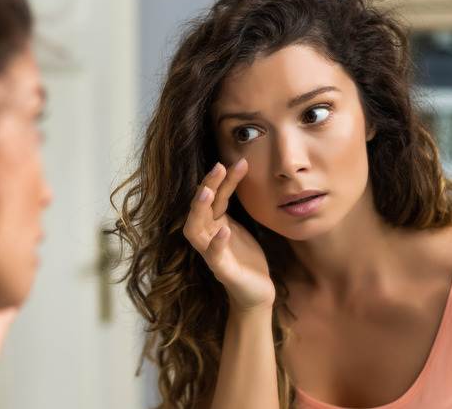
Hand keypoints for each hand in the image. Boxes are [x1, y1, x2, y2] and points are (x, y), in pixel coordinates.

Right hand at [183, 159, 274, 311]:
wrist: (256, 291)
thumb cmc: (245, 257)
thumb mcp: (239, 226)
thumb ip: (231, 206)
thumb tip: (235, 173)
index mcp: (213, 223)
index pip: (214, 196)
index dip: (223, 179)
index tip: (237, 161)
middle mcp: (207, 236)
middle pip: (200, 207)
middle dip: (207, 186)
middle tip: (219, 166)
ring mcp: (210, 254)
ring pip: (195, 230)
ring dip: (200, 210)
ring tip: (208, 192)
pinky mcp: (221, 271)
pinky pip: (214, 256)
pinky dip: (216, 242)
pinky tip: (223, 230)